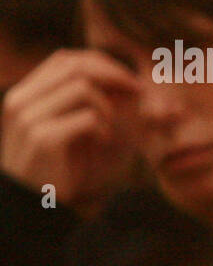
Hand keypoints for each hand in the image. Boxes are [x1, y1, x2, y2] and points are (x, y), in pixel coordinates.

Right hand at [0, 49, 138, 217]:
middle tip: (138, 91)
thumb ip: (89, 104)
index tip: (128, 80)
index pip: (64, 59)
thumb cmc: (59, 167)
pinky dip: (104, 127)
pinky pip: (87, 117)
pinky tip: (102, 141)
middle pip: (74, 66)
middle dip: (114, 75)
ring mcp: (30, 119)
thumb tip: (132, 83)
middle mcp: (21, 101)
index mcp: (25, 95)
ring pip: (83, 89)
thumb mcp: (72, 130)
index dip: (101, 63)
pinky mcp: (44, 139)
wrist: (35, 206)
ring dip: (108, 107)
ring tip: (107, 130)